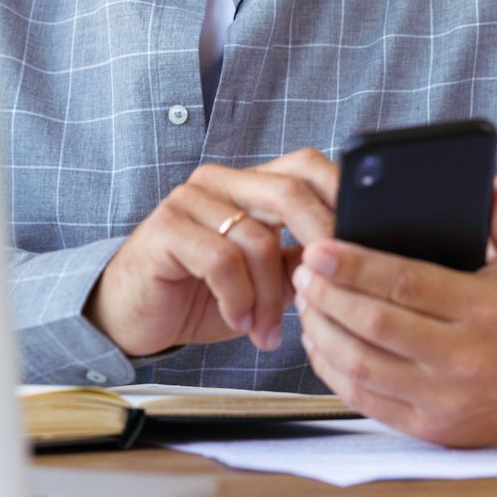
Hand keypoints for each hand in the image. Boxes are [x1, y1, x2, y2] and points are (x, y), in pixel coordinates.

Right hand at [86, 149, 337, 357]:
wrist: (133, 316)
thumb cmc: (198, 295)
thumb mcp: (263, 280)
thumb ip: (300, 261)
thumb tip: (354, 260)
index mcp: (249, 185)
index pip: (305, 167)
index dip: (339, 197)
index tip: (363, 243)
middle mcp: (221, 183)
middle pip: (289, 192)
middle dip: (319, 243)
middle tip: (328, 289)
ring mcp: (190, 200)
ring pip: (257, 239)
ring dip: (270, 297)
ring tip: (266, 330)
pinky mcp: (165, 228)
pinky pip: (220, 260)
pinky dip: (237, 300)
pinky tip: (236, 321)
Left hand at [294, 172, 496, 446]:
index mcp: (483, 311)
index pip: (406, 283)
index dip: (355, 266)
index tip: (319, 247)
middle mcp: (463, 358)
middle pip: (374, 323)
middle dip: (328, 294)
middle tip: (304, 269)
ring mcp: (443, 399)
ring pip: (361, 363)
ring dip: (322, 330)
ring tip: (305, 300)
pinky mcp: (427, 427)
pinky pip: (364, 399)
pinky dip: (332, 369)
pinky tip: (320, 341)